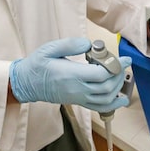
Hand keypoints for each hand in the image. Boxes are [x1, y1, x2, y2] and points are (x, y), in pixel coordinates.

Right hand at [9, 37, 130, 112]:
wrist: (26, 84)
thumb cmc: (36, 65)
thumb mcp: (49, 49)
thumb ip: (69, 45)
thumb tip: (88, 43)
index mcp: (71, 75)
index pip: (101, 74)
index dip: (116, 67)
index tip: (124, 59)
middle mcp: (77, 89)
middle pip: (107, 87)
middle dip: (119, 75)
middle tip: (122, 63)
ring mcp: (78, 97)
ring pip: (106, 98)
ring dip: (118, 88)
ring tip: (122, 76)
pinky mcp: (78, 102)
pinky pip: (99, 107)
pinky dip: (113, 105)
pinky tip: (121, 99)